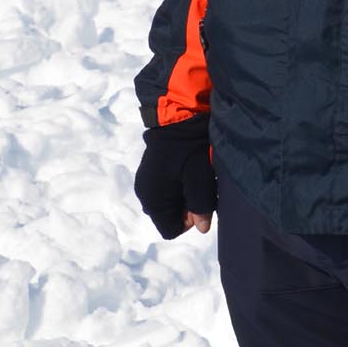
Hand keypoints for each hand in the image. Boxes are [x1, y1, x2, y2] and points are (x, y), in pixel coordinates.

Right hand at [134, 115, 216, 237]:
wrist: (176, 117)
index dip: (188, 221)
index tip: (199, 202)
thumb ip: (201, 206)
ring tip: (195, 178)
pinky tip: (186, 171)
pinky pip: (164, 190)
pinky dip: (177, 186)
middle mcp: (145, 194)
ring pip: (168, 203)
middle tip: (200, 188)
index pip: (170, 229)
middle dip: (186, 209)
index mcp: (154, 200)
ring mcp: (146, 182)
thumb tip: (202, 229)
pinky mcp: (149, 171)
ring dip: (183, 197)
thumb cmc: (189, 149)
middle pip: (168, 216)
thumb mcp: (200, 179)